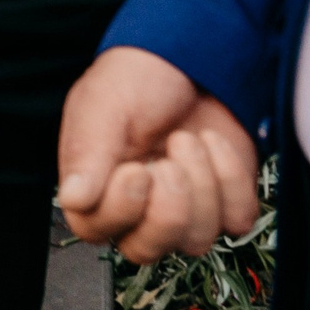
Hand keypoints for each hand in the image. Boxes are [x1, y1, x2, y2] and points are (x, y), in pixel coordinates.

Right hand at [58, 47, 260, 263]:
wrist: (189, 60)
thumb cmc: (135, 80)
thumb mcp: (102, 107)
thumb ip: (85, 154)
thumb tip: (73, 199)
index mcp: (93, 186)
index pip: (96, 230)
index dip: (121, 209)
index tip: (135, 169)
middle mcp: (135, 208)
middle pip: (146, 249)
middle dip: (167, 210)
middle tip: (168, 162)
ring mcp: (184, 210)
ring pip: (196, 240)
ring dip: (200, 186)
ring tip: (188, 139)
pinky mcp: (225, 203)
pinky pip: (236, 220)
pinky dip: (231, 180)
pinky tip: (212, 143)